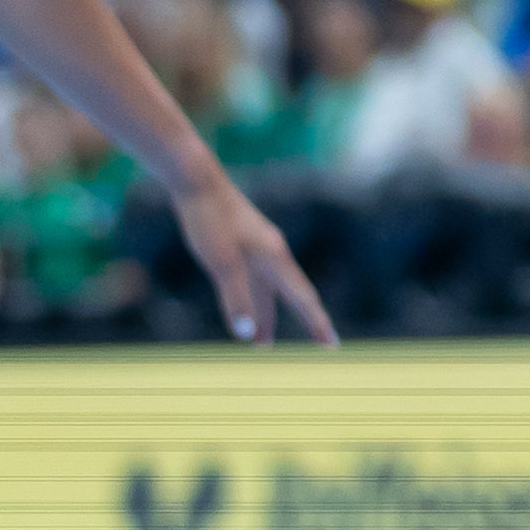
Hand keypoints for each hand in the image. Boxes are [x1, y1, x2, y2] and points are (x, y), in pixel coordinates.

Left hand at [172, 172, 333, 345]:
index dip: (317, 323)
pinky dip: (255, 300)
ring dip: (268, 317)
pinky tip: (247, 306)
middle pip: (292, 296)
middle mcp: (274, 255)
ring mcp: (261, 248)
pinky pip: (257, 280)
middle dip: (302, 323)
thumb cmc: (210, 221)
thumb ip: (236, 299)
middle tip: (316, 347)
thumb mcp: (221, 263)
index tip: (332, 346)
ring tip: (262, 343)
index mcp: (276, 259)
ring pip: (270, 291)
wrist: (197, 182)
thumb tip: (246, 335)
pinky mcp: (245, 244)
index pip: (303, 299)